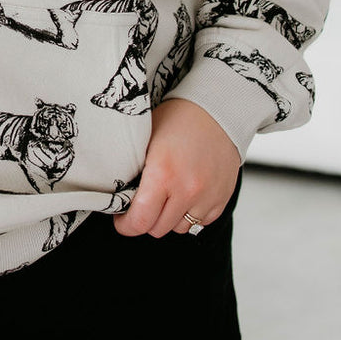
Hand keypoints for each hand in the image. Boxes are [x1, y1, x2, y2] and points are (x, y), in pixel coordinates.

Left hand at [114, 97, 241, 237]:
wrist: (217, 110)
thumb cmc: (178, 119)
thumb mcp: (146, 139)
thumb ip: (133, 168)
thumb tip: (118, 192)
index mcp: (162, 174)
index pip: (140, 221)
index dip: (126, 225)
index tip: (122, 219)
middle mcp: (187, 190)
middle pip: (158, 229)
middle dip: (146, 220)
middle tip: (142, 204)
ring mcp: (207, 197)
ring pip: (180, 228)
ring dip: (169, 218)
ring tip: (166, 196)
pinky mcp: (222, 199)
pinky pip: (201, 222)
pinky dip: (190, 214)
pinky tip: (185, 194)